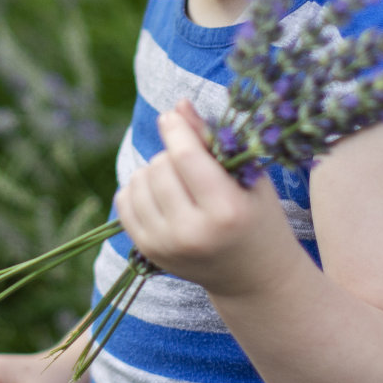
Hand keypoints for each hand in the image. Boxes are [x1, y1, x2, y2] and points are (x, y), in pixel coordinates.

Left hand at [114, 100, 300, 298]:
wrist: (254, 277)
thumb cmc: (258, 217)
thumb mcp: (248, 176)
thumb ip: (212, 139)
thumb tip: (178, 105)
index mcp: (226, 210)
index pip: (185, 156)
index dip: (175, 128)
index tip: (173, 116)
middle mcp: (192, 232)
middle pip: (160, 166)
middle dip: (172, 154)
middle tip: (192, 165)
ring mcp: (166, 245)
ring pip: (138, 181)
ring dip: (154, 171)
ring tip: (178, 181)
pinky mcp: (148, 252)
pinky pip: (124, 201)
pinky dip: (137, 189)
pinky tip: (160, 194)